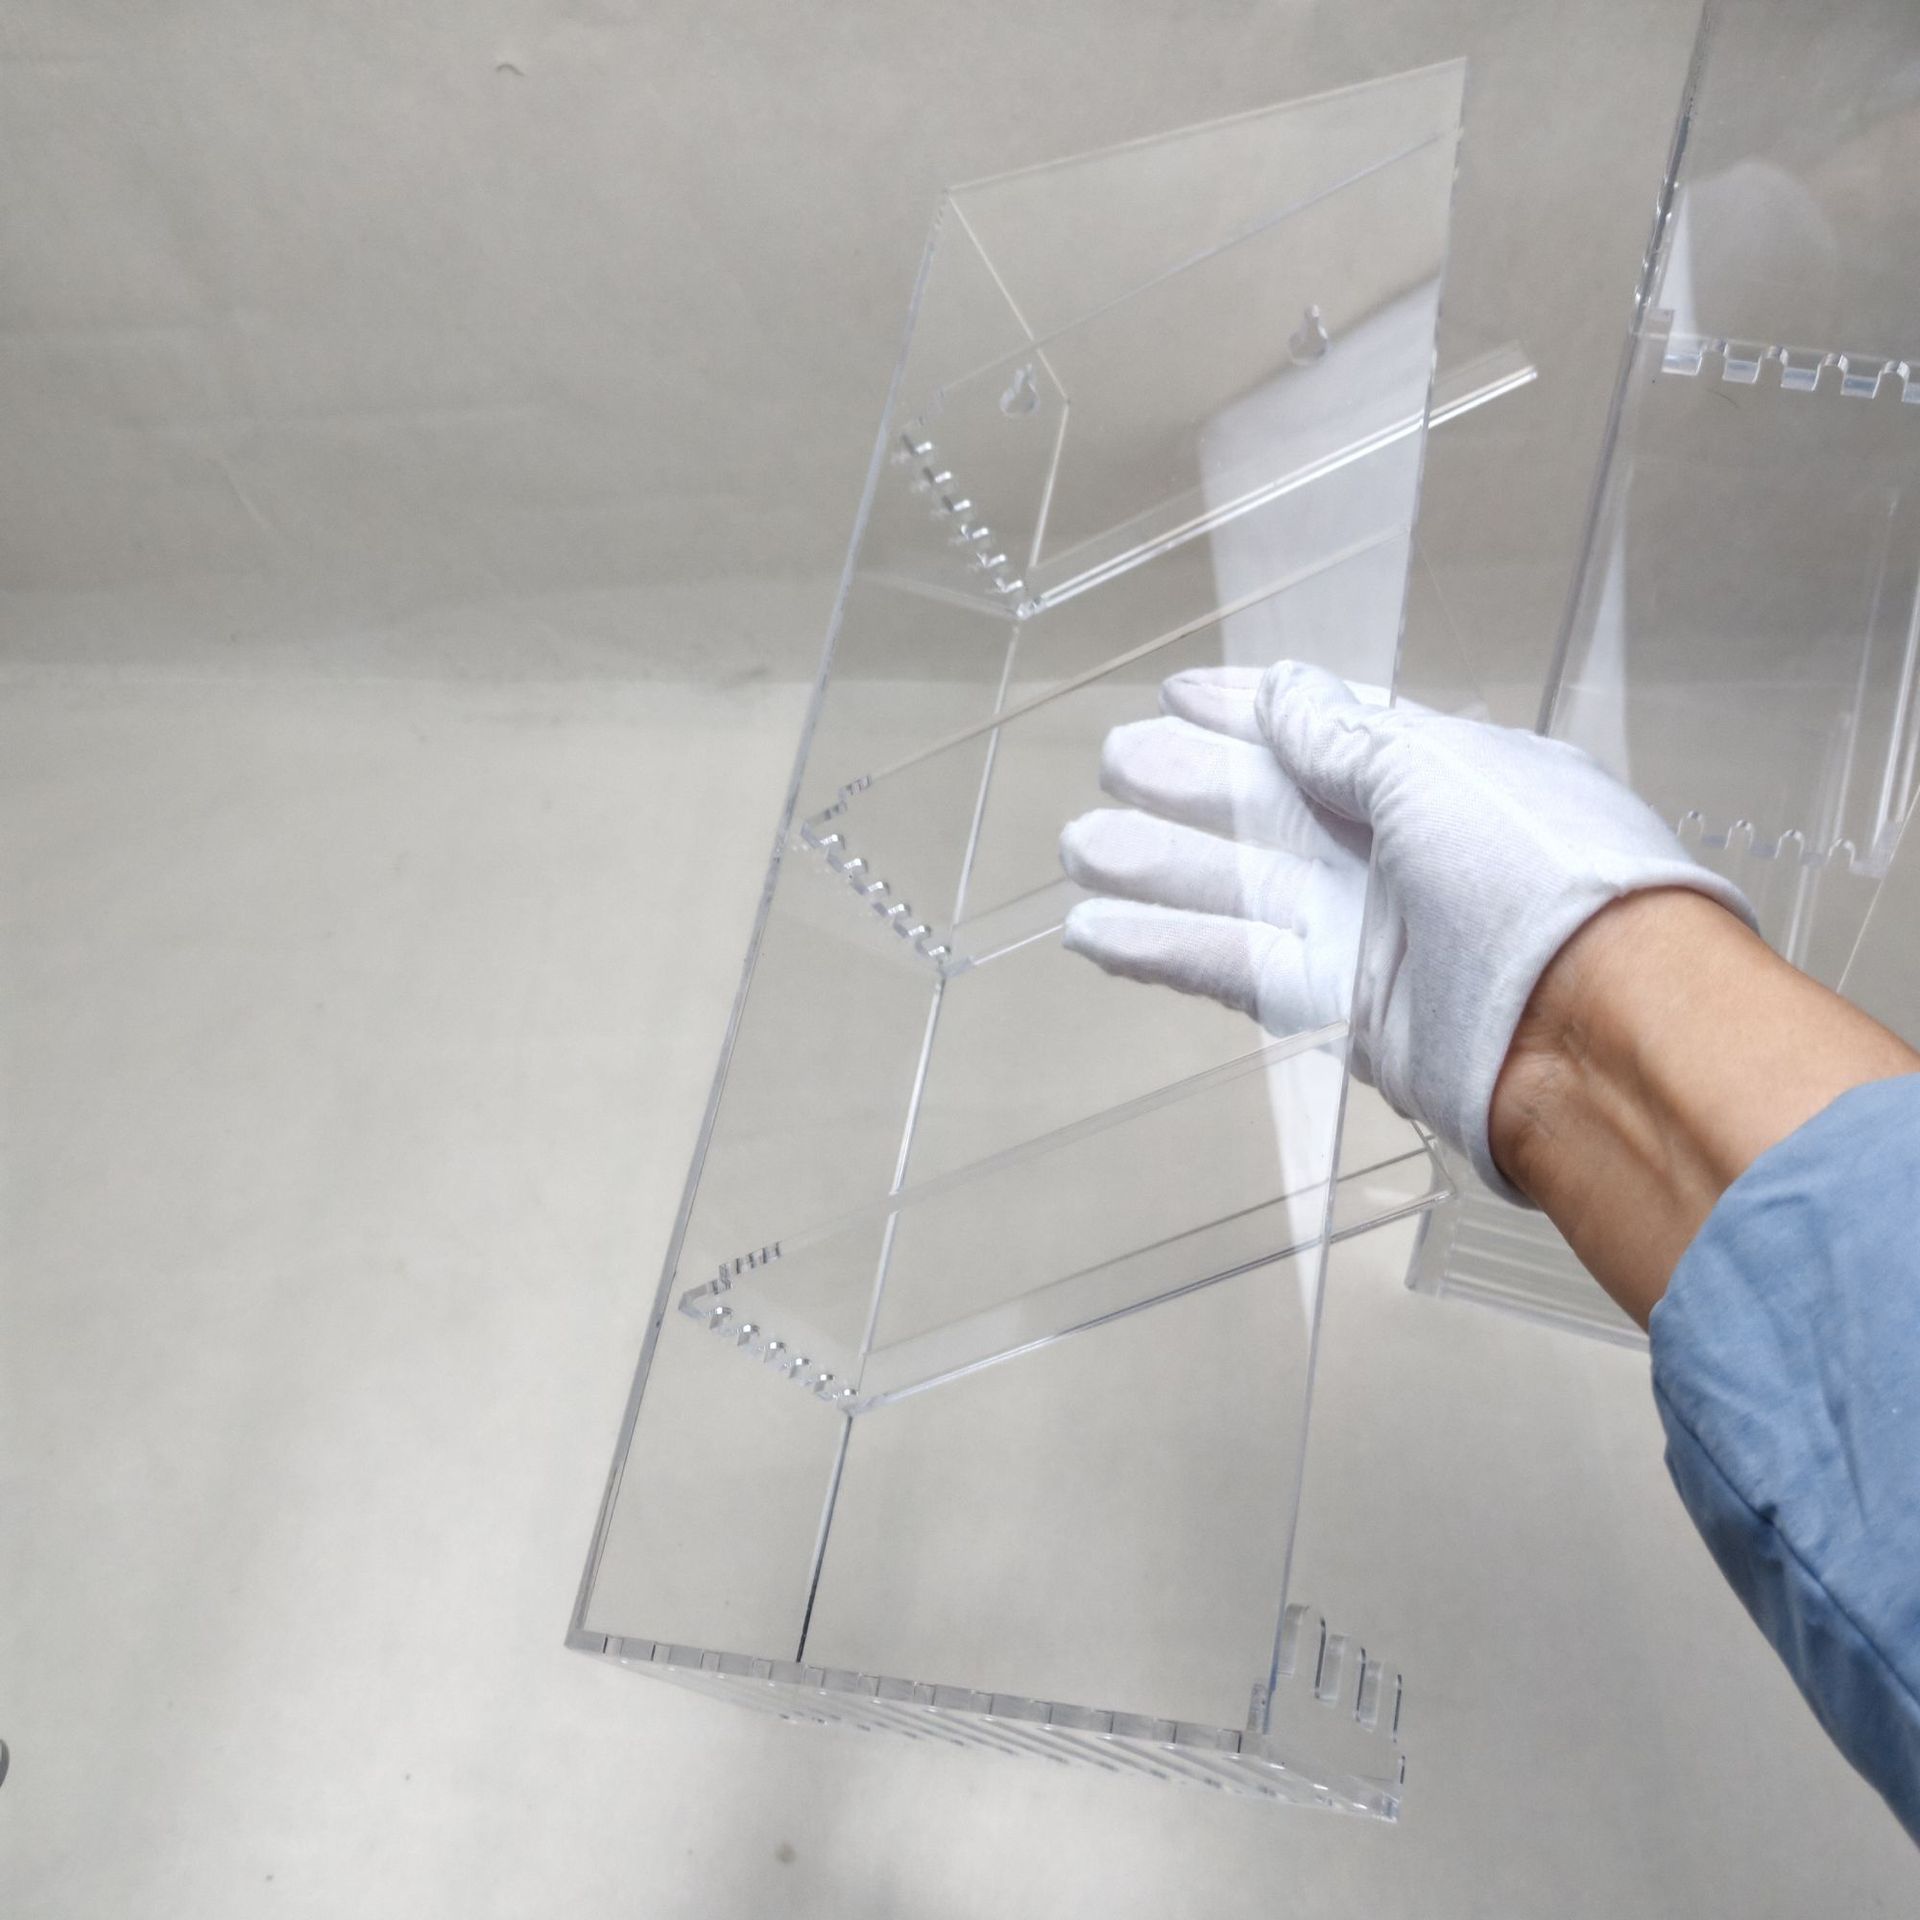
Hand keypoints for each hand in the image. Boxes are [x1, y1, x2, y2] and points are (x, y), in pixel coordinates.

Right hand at [1058, 660, 1753, 1200]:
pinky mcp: (1337, 1009)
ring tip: (1079, 843)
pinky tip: (1095, 932)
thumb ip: (1346, 741)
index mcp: (1444, 777)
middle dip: (1191, 783)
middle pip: (1273, 808)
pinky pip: (1235, 968)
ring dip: (1158, 866)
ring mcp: (1367, 932)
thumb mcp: (1439, 774)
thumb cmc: (1538, 875)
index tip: (1179, 693)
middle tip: (1115, 761)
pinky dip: (1165, 949)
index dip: (1252, 711)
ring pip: (1240, 888)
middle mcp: (1404, 851)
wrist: (1594, 1038)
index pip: (1330, 731)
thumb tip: (1282, 692)